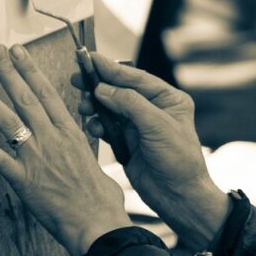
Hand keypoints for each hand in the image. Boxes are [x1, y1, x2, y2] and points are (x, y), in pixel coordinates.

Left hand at [0, 44, 133, 255]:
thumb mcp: (93, 160)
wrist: (97, 221)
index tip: (20, 53)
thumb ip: (77, 147)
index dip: (31, 70)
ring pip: (9, 122)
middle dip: (9, 72)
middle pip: (26, 98)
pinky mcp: (23, 180)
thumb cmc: (100, 197)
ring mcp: (36, 157)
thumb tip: (72, 143)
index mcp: (70, 133)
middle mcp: (52, 139)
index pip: (47, 93)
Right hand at [74, 56, 229, 248]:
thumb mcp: (157, 126)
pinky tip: (90, 124)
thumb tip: (104, 89)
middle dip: (100, 85)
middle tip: (77, 78)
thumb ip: (131, 104)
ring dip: (96, 105)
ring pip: (112, 108)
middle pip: (122, 90)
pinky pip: (108, 127)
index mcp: (169, 99)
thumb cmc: (179, 160)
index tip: (91, 59)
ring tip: (82, 104)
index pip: (137, 78)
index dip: (112, 68)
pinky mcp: (129, 142)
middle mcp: (154, 109)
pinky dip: (98, 124)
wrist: (178, 196)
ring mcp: (140, 126)